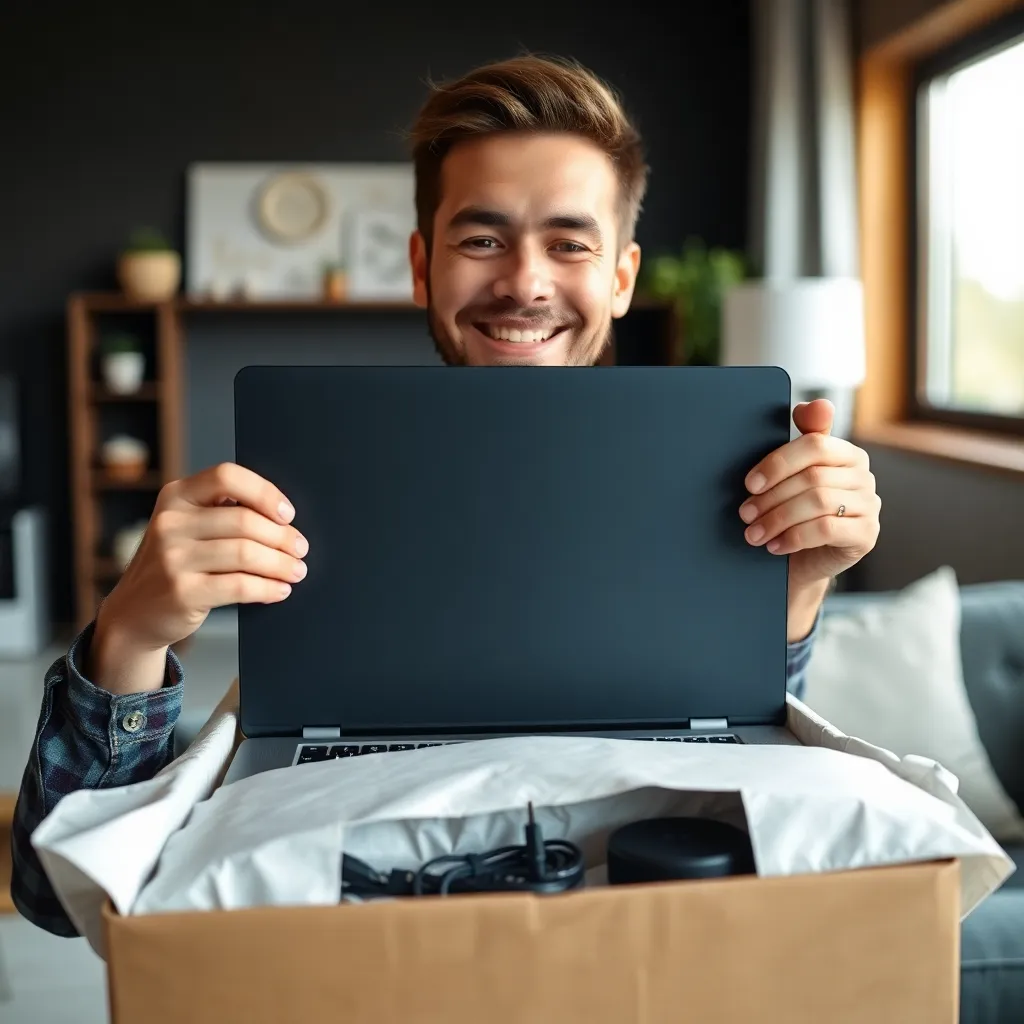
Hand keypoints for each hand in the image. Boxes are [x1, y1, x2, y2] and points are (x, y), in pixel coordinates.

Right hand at [91, 463, 307, 692]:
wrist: (134, 613)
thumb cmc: (177, 564)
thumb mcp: (188, 528)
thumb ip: (224, 513)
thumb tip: (284, 519)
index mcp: (176, 496)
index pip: (227, 477)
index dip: (264, 492)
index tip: (287, 514)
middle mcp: (170, 522)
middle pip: (245, 520)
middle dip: (283, 537)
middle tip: (301, 549)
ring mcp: (172, 558)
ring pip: (246, 553)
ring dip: (281, 564)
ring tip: (297, 571)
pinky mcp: (181, 592)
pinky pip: (240, 586)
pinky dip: (268, 588)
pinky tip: (280, 590)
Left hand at [738, 399, 880, 635]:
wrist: (802, 559)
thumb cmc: (793, 510)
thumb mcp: (789, 476)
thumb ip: (799, 440)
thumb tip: (813, 405)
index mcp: (846, 452)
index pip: (814, 445)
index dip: (778, 463)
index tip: (749, 483)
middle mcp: (863, 475)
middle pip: (812, 477)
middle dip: (771, 498)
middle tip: (745, 514)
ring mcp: (870, 506)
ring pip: (818, 503)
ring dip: (778, 519)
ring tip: (753, 533)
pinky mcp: (867, 535)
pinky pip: (827, 530)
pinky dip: (794, 538)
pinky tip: (774, 546)